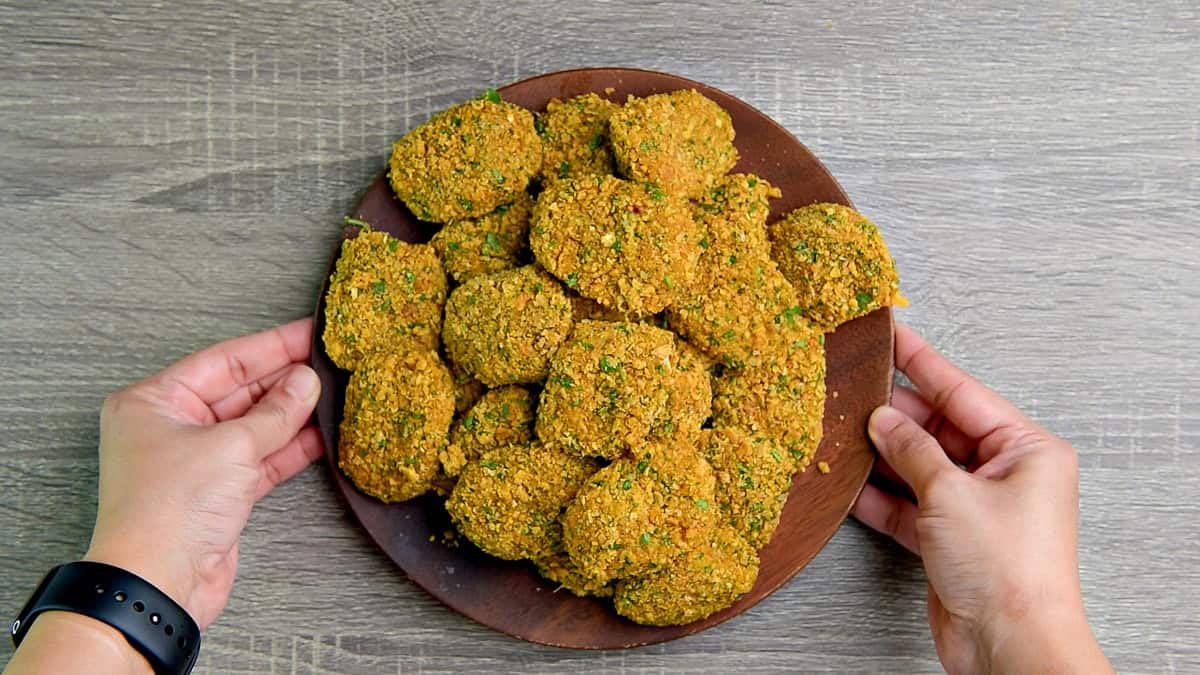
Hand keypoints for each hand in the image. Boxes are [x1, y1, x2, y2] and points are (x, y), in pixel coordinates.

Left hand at [84, 318, 323, 629]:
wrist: (158, 583)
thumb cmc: (170, 509)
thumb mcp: (231, 446)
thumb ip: (275, 412)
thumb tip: (305, 381)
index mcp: (154, 401)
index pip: (223, 360)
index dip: (271, 346)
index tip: (309, 333)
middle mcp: (171, 426)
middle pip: (239, 391)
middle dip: (285, 380)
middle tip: (330, 363)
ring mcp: (196, 460)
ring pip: (254, 425)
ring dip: (293, 414)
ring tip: (334, 394)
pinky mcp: (219, 492)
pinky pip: (260, 458)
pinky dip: (290, 447)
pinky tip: (323, 433)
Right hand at [853, 323, 1109, 673]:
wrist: (1010, 646)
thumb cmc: (1006, 569)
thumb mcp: (951, 494)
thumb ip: (912, 451)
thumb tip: (883, 419)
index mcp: (1026, 449)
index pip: (962, 391)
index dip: (921, 361)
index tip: (891, 333)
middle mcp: (1006, 474)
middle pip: (938, 428)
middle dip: (894, 414)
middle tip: (849, 390)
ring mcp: (977, 507)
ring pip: (920, 466)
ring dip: (882, 456)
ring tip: (840, 432)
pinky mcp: (952, 539)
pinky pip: (910, 505)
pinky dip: (881, 496)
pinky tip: (848, 483)